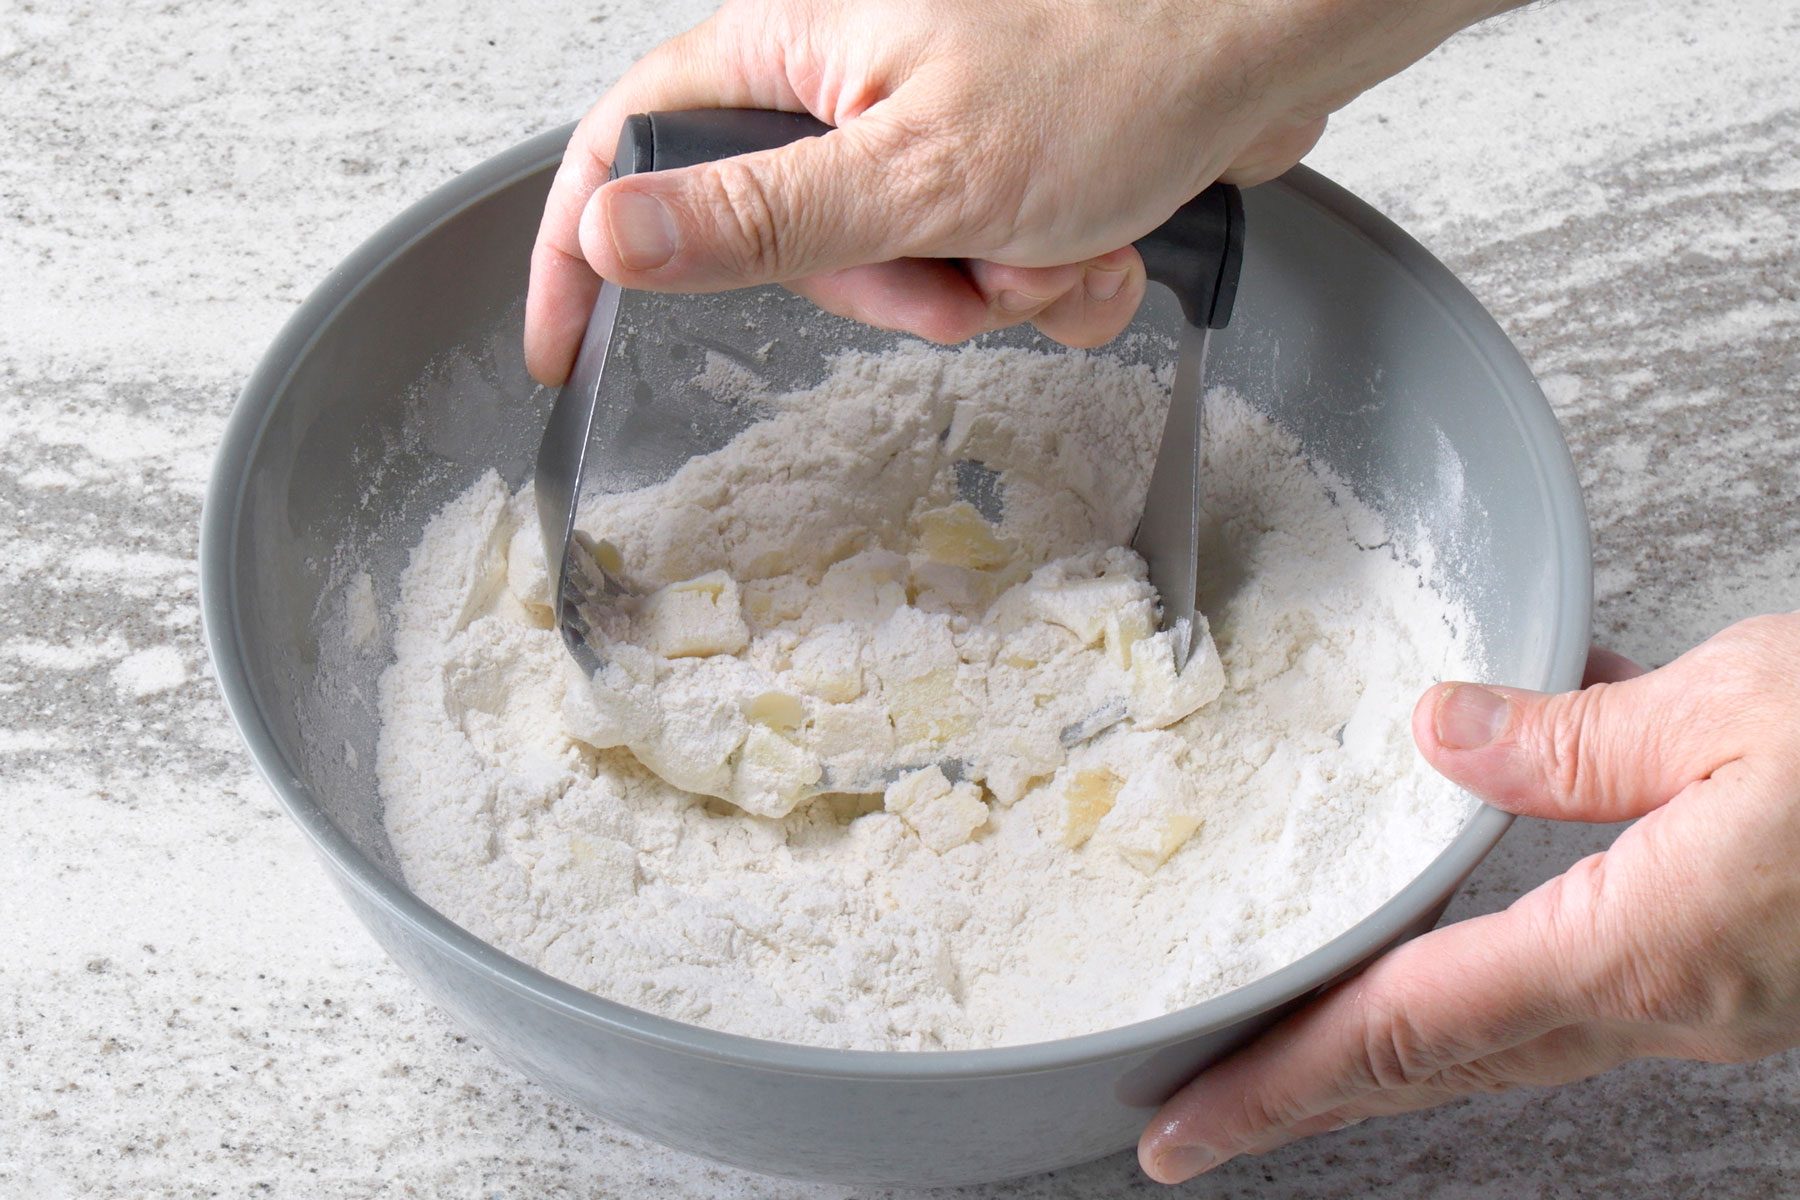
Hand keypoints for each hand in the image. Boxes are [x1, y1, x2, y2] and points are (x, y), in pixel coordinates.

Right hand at [526, 0, 1515, 384]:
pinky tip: (1104, 244)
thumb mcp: (911, 170)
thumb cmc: (1113, 64)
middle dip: (889, 294)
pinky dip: (1049, 283)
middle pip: (792, 244)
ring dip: (990, 292)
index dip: (582, 245)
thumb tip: (612, 234)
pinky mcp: (1009, 172)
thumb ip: (755, 219)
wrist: (1269, 41)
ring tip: (1057, 243)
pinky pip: (990, 273)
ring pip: (904, 277)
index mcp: (798, 55)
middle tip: (956, 283)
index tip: (560, 343)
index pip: (633, 146)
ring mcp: (933, 131)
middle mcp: (854, 86)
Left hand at [1139, 614, 1799, 1183]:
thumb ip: (1573, 739)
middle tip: (1196, 1113)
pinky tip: (1468, 877)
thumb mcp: (1745, 707)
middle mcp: (1664, 1003)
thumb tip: (1442, 734)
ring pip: (1500, 1027)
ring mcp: (1707, 998)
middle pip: (1432, 1061)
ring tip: (1292, 1023)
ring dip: (1387, 1032)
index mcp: (1640, 954)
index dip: (1275, 1086)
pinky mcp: (1743, 965)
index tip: (1178, 1134)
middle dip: (1301, 1092)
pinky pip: (1581, 971)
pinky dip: (1498, 953)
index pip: (1403, 1036)